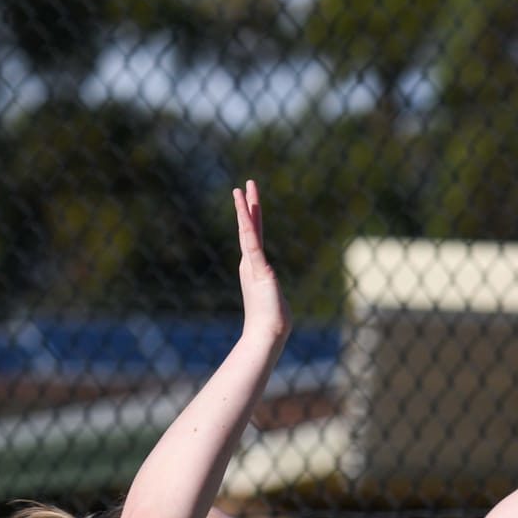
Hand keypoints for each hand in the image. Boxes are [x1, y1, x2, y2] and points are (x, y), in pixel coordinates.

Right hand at [233, 180, 289, 341]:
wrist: (267, 333)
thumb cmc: (272, 321)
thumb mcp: (274, 299)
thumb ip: (273, 293)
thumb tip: (275, 300)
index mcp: (254, 267)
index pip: (253, 237)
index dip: (252, 218)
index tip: (250, 201)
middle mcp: (250, 263)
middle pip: (249, 228)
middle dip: (248, 205)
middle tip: (245, 184)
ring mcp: (253, 265)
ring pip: (248, 232)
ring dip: (245, 209)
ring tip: (241, 189)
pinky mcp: (259, 270)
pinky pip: (253, 244)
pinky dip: (248, 227)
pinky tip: (246, 211)